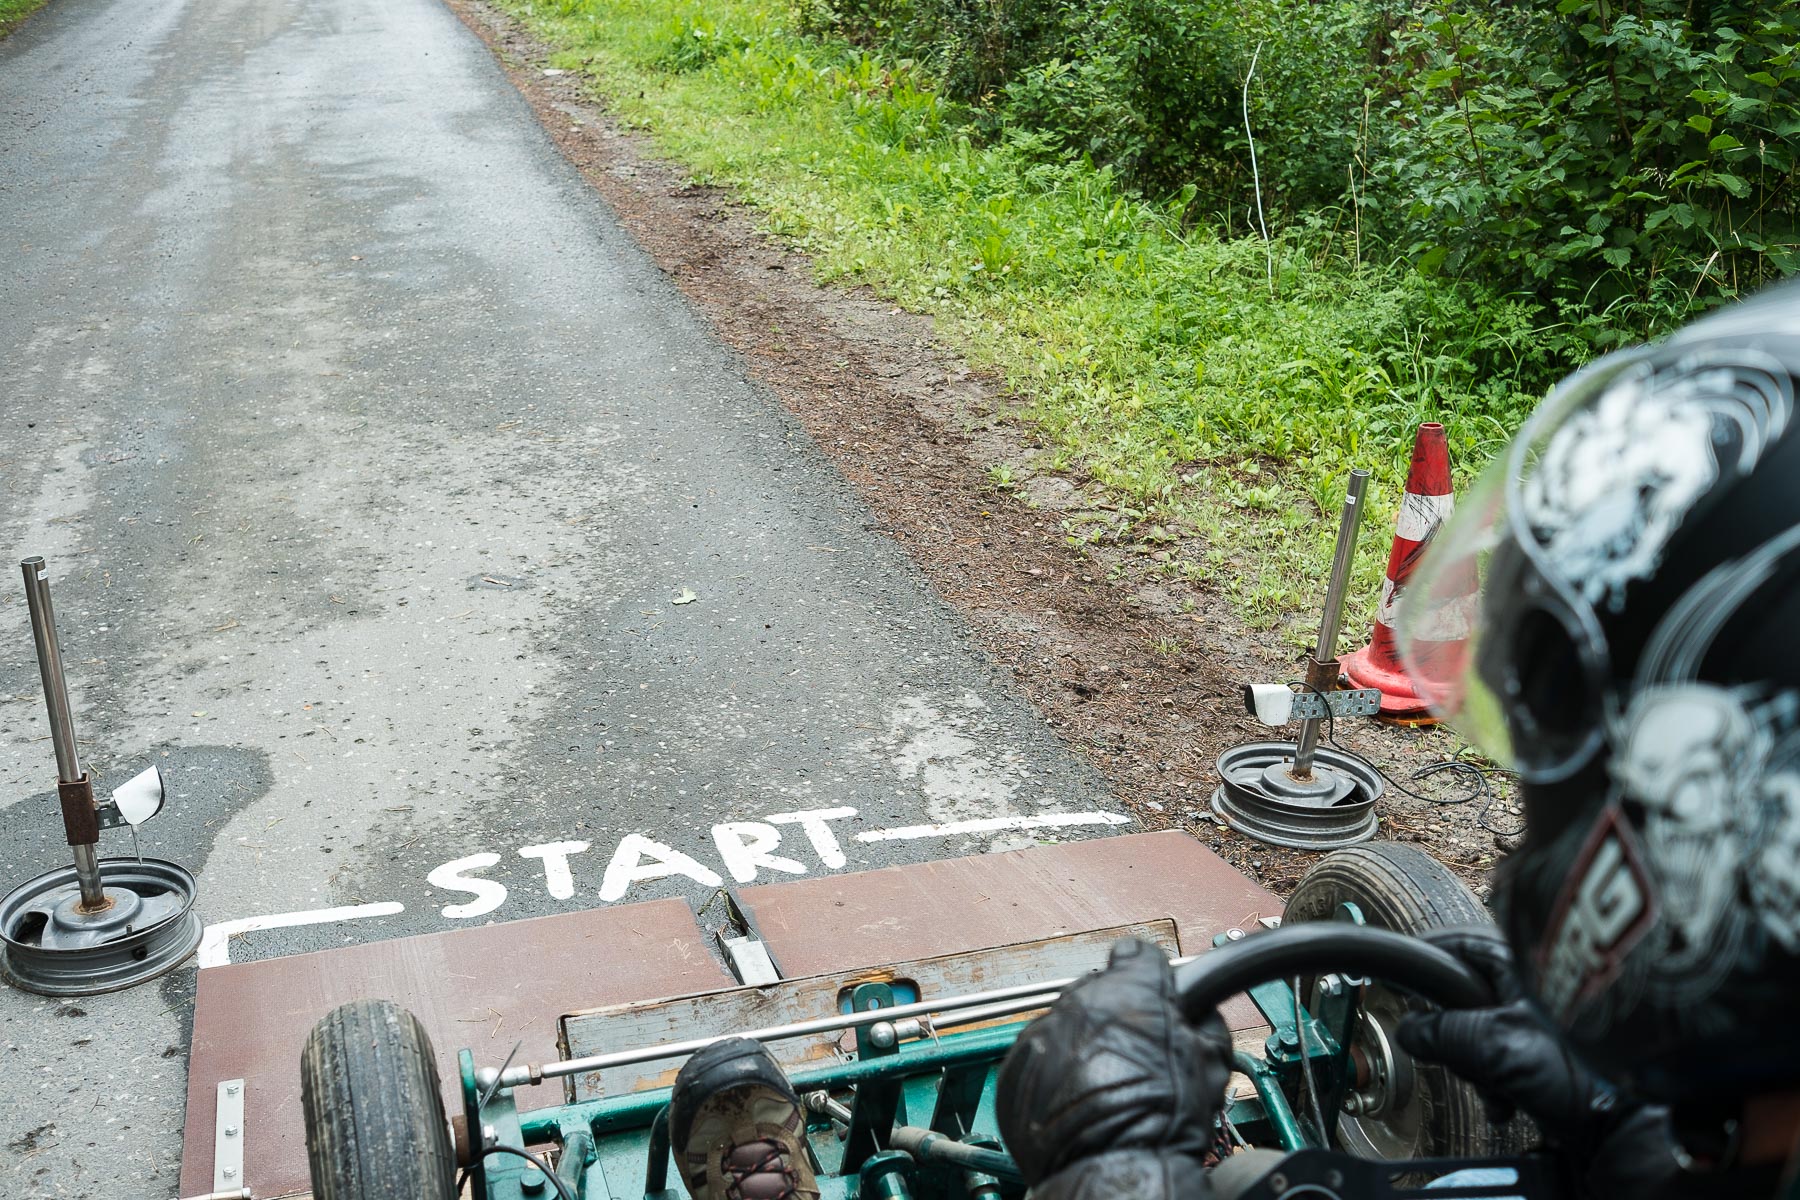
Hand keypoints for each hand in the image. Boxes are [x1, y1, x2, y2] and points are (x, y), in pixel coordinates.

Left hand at [996, 937, 1230, 1189]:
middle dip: (1116, 1018)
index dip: (1150, 980)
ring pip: (1065, 1025)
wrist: (1114, 1169)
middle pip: (1097, 993)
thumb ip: (1199, 1020)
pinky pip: (1037, 1059)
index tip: (1155, 997)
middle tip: (1136, 1056)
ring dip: (1083, 1046)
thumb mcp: (1208, 1061)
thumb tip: (1197, 1013)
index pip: (1136, 956)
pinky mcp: (1014, 1069)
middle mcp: (1077, 1002)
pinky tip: (1077, 1101)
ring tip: (1106, 1086)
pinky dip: (1054, 1074)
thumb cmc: (1161, 1121)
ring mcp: (1040, 1034)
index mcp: (1127, 990)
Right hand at [1394, 925, 1638, 1140]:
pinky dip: (1498, 1083)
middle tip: (1454, 1055)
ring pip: (1480, 1034)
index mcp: (1523, 964)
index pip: (1459, 945)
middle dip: (1454, 1036)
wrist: (1634, 1126)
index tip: (1402, 982)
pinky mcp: (1550, 1056)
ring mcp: (1541, 1023)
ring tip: (1492, 1089)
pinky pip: (1504, 1062)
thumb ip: (1444, 1033)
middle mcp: (1531, 987)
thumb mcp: (1498, 1045)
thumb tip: (1410, 1030)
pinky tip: (1506, 1104)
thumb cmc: (1584, 1073)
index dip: (1427, 962)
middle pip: (1463, 997)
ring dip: (1477, 1068)